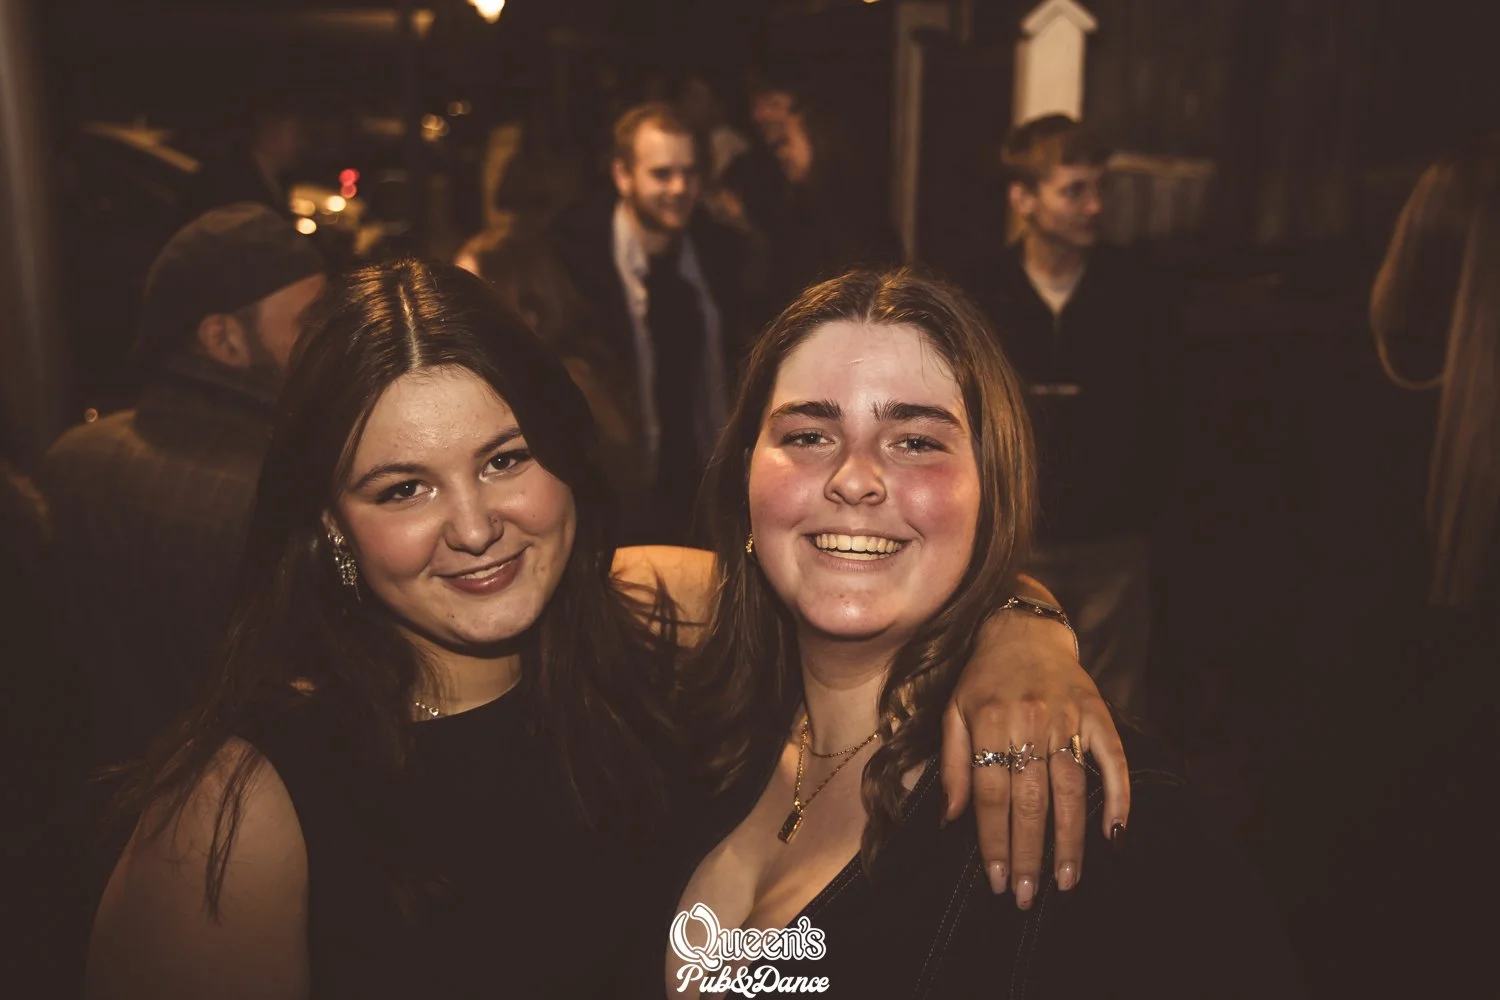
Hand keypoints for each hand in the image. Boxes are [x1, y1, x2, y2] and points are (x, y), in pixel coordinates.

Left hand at [940, 610, 1129, 908]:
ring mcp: (1068, 719)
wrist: (1023, 629)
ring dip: (1069, 841)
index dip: (993, 841)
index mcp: (989, 721)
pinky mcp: (1098, 714)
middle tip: (1026, 895)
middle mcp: (1029, 722)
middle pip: (1029, 801)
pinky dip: (1117, 796)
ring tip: (1065, 881)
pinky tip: (1113, 833)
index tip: (995, 879)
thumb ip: (952, 764)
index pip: (991, 795)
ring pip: (1070, 790)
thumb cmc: (983, 678)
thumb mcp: (954, 712)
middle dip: (1028, 855)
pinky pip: (1112, 761)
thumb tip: (950, 819)